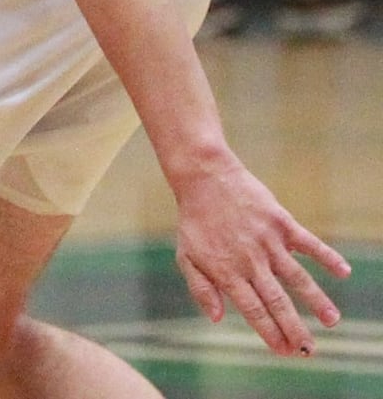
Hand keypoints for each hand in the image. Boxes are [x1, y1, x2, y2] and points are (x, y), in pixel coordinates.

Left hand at [173, 156, 349, 356]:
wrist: (203, 177)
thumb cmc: (194, 220)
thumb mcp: (186, 255)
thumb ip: (201, 289)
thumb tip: (218, 319)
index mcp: (228, 272)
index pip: (254, 310)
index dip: (270, 333)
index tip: (286, 352)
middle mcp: (250, 260)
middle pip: (277, 300)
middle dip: (295, 328)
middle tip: (310, 351)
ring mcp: (267, 241)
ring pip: (297, 276)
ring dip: (317, 299)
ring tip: (332, 321)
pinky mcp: (279, 222)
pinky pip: (307, 242)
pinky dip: (326, 256)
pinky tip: (343, 271)